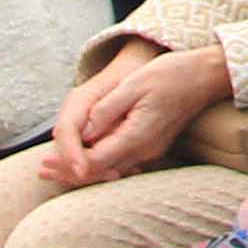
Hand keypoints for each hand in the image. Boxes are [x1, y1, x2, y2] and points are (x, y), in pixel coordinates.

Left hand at [47, 44, 231, 184]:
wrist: (205, 76)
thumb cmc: (170, 75)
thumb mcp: (133, 85)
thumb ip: (106, 110)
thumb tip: (82, 132)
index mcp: (136, 136)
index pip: (95, 162)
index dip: (68, 164)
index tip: (45, 162)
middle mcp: (144, 150)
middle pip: (100, 172)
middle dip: (70, 172)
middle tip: (42, 170)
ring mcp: (150, 150)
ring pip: (110, 170)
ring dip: (83, 169)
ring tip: (55, 168)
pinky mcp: (152, 145)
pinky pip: (121, 162)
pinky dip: (99, 164)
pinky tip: (85, 157)